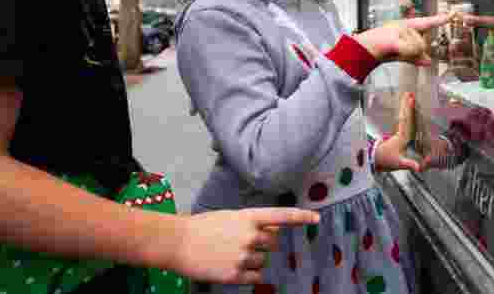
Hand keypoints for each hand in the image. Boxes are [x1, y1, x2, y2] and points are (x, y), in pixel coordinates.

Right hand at [170, 207, 318, 284]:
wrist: (177, 242)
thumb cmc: (203, 227)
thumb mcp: (230, 217)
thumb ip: (252, 223)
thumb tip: (272, 233)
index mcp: (249, 217)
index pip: (282, 215)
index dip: (302, 217)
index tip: (316, 218)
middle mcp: (250, 236)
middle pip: (274, 242)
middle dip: (263, 242)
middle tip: (243, 242)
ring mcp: (243, 256)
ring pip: (264, 260)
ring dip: (253, 259)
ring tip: (231, 254)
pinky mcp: (235, 274)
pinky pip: (256, 277)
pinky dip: (250, 274)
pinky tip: (233, 267)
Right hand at [356, 13, 450, 65]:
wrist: (362, 49)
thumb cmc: (380, 49)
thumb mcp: (400, 53)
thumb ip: (415, 57)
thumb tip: (428, 62)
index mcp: (407, 26)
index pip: (428, 23)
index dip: (441, 19)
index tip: (453, 14)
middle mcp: (405, 25)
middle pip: (422, 44)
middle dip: (414, 51)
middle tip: (397, 49)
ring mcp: (399, 29)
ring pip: (416, 48)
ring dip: (406, 53)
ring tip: (391, 48)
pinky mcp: (394, 37)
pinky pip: (408, 49)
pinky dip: (404, 51)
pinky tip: (394, 47)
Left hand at [374, 92, 446, 172]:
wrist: (376, 161)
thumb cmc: (387, 161)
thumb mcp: (399, 163)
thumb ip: (409, 164)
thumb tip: (418, 167)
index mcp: (402, 137)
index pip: (407, 120)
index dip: (409, 110)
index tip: (411, 99)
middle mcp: (401, 132)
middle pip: (404, 115)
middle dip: (406, 104)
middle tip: (409, 93)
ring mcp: (399, 133)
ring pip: (403, 117)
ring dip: (405, 107)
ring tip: (407, 97)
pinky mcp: (398, 136)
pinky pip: (403, 121)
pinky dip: (405, 114)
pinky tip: (407, 111)